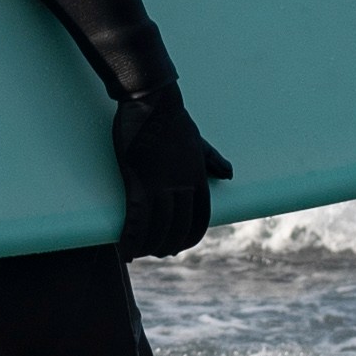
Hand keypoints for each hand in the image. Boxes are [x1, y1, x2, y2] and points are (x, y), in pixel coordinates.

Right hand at [109, 85, 233, 258]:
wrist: (152, 100)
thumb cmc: (173, 119)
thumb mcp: (197, 141)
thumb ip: (212, 159)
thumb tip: (229, 173)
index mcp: (198, 179)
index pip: (199, 220)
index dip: (189, 237)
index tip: (177, 246)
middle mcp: (183, 187)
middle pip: (178, 229)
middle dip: (167, 246)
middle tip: (155, 254)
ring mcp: (162, 185)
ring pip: (158, 228)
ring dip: (147, 246)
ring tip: (137, 254)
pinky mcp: (139, 181)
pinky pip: (137, 219)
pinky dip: (132, 237)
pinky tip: (125, 249)